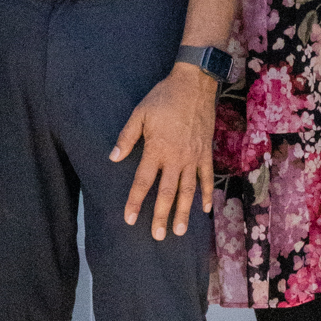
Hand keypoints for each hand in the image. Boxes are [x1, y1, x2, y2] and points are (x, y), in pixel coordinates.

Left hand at [110, 62, 216, 239]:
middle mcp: (176, 158)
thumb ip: (126, 138)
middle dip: (162, 216)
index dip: (136, 202)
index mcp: (156, 149)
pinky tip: (205, 209)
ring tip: (179, 230)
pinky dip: (206, 193)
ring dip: (184, 212)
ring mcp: (193, 157)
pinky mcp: (206, 153)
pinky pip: (207, 177)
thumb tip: (113, 158)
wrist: (194, 84)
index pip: (143, 182)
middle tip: (158, 235)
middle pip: (167, 193)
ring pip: (188, 190)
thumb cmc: (163, 98)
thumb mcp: (139, 114)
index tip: (130, 219)